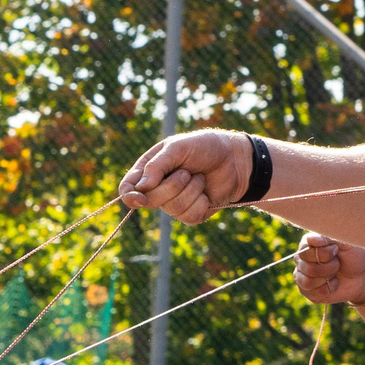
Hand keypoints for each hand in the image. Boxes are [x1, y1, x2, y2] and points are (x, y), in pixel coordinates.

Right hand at [120, 129, 250, 224]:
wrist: (235, 159)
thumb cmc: (205, 147)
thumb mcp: (178, 147)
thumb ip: (157, 165)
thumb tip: (141, 187)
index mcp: (148, 170)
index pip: (128, 188)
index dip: (130, 196)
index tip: (139, 197)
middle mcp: (157, 189)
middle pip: (150, 201)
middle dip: (171, 186)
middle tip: (187, 172)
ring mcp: (173, 203)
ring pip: (172, 208)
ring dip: (190, 190)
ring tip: (199, 178)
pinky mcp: (190, 214)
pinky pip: (188, 216)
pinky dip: (201, 202)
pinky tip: (206, 192)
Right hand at [294, 233, 364, 305]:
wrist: (362, 275)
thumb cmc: (353, 255)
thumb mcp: (345, 242)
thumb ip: (328, 237)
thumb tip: (311, 239)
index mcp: (309, 244)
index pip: (304, 249)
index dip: (323, 253)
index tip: (336, 250)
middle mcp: (302, 259)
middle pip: (307, 267)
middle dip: (329, 267)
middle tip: (338, 263)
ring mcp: (302, 275)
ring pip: (307, 281)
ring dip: (327, 279)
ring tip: (335, 274)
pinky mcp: (307, 291)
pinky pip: (311, 293)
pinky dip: (327, 289)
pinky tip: (333, 284)